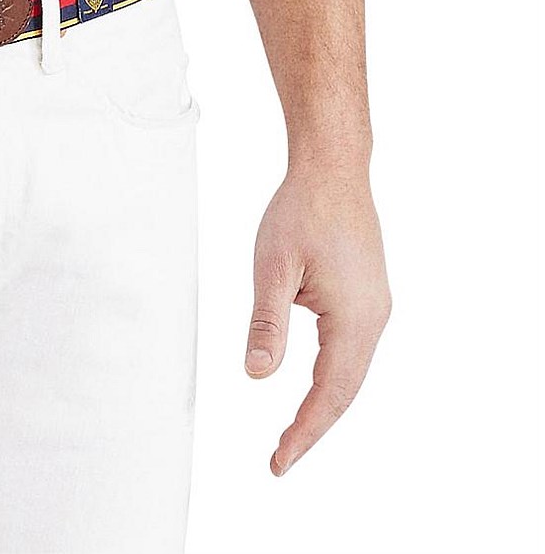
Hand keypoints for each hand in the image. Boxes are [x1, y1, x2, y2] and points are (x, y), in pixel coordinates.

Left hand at [243, 158, 391, 474]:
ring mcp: (375, 307)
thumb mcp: (273, 267)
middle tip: (280, 458)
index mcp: (354, 319)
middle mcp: (373, 319)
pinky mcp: (367, 296)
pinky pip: (351, 350)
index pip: (329, 394)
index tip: (278, 462)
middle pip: (345, 391)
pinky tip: (312, 386)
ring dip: (323, 403)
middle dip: (313, 427)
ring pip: (350, 372)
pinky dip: (332, 376)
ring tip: (292, 433)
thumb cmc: (301, 210)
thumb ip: (266, 323)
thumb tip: (256, 375)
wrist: (332, 170)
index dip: (304, 432)